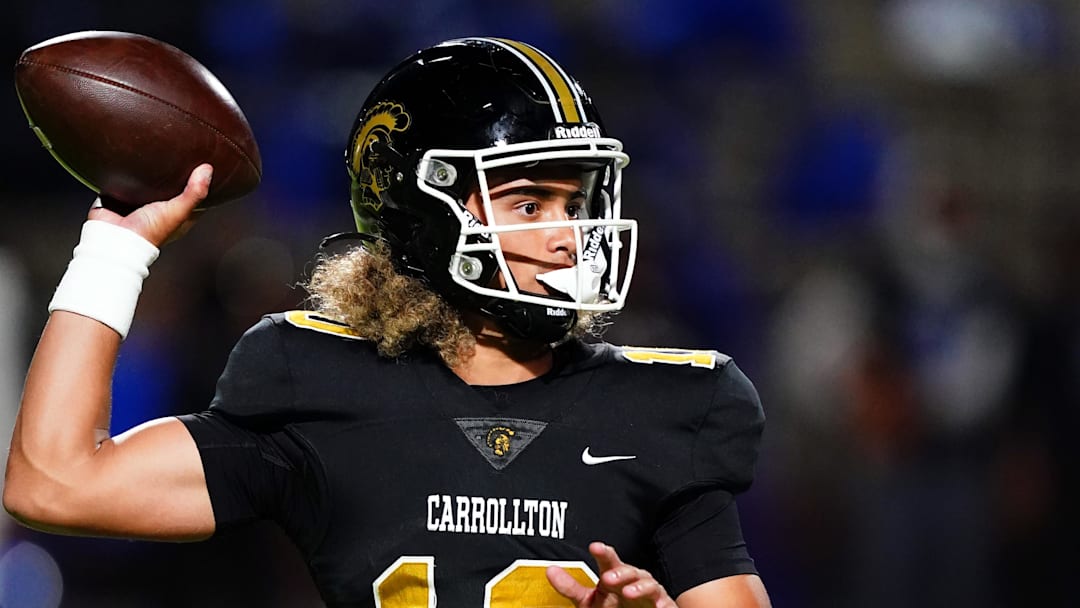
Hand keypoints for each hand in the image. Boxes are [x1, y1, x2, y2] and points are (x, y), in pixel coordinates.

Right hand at [87, 164, 212, 246]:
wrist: (112, 237)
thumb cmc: (148, 232)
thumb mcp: (178, 212)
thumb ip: (194, 193)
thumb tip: (207, 170)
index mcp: (177, 218)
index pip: (195, 199)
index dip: (201, 185)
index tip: (204, 166)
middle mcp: (160, 212)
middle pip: (172, 189)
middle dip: (176, 175)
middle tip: (181, 154)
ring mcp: (139, 205)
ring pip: (149, 184)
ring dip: (151, 172)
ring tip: (157, 152)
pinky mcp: (120, 198)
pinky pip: (126, 181)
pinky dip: (128, 172)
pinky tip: (132, 159)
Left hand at [547, 542, 677, 607]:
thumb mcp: (588, 601)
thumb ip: (570, 587)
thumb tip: (550, 570)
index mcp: (615, 576)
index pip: (609, 561)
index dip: (603, 553)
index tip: (594, 547)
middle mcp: (633, 581)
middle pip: (629, 571)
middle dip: (620, 573)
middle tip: (607, 578)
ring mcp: (650, 593)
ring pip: (648, 584)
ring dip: (639, 587)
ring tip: (629, 592)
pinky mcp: (663, 605)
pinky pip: (665, 603)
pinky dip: (663, 604)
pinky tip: (658, 606)